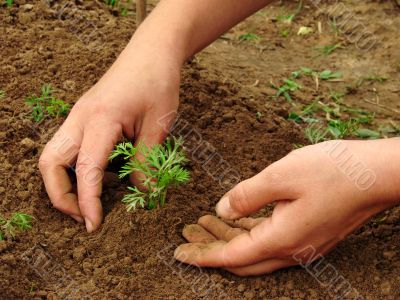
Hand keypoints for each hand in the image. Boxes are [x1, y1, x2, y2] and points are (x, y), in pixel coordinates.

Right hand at [39, 48, 179, 231]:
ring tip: (91, 200)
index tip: (94, 226)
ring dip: (64, 183)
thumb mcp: (158, 125)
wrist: (151, 53)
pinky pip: (67, 148)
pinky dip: (74, 169)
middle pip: (49, 164)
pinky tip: (100, 176)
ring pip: (53, 156)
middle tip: (86, 216)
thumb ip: (146, 162)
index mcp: (100, 120)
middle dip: (60, 196)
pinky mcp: (83, 117)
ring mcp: (78, 116)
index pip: (85, 170)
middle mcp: (80, 119)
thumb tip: (141, 193)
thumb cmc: (157, 83)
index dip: (87, 202)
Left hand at [175, 139, 399, 275]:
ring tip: (204, 223)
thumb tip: (222, 210)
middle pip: (240, 259)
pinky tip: (236, 219)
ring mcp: (304, 244)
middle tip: (187, 234)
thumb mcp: (281, 175)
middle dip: (211, 248)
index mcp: (282, 238)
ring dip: (228, 238)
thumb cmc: (334, 171)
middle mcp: (292, 250)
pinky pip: (270, 241)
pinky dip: (248, 233)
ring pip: (255, 250)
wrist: (378, 174)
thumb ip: (247, 195)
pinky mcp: (310, 234)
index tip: (178, 253)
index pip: (231, 256)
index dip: (203, 255)